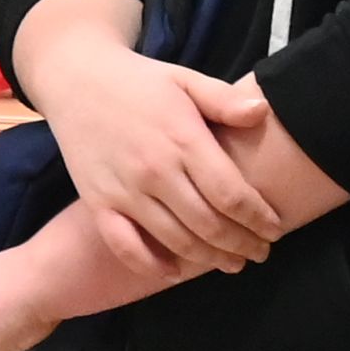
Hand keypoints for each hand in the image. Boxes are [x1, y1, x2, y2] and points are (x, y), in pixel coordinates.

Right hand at [24, 11, 286, 278]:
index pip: (230, 193)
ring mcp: (125, 190)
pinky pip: (125, 246)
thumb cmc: (138, 81)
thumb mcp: (185, 79)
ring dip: (208, 259)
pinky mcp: (98, 202)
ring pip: (175, 240)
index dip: (257, 218)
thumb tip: (262, 112)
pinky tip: (174, 272)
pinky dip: (151, 266)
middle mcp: (156, 171)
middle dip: (241, 244)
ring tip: (231, 264)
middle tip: (260, 253)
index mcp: (183, 140)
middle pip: (208, 224)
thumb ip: (224, 100)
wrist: (75, 78)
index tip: (274, 230)